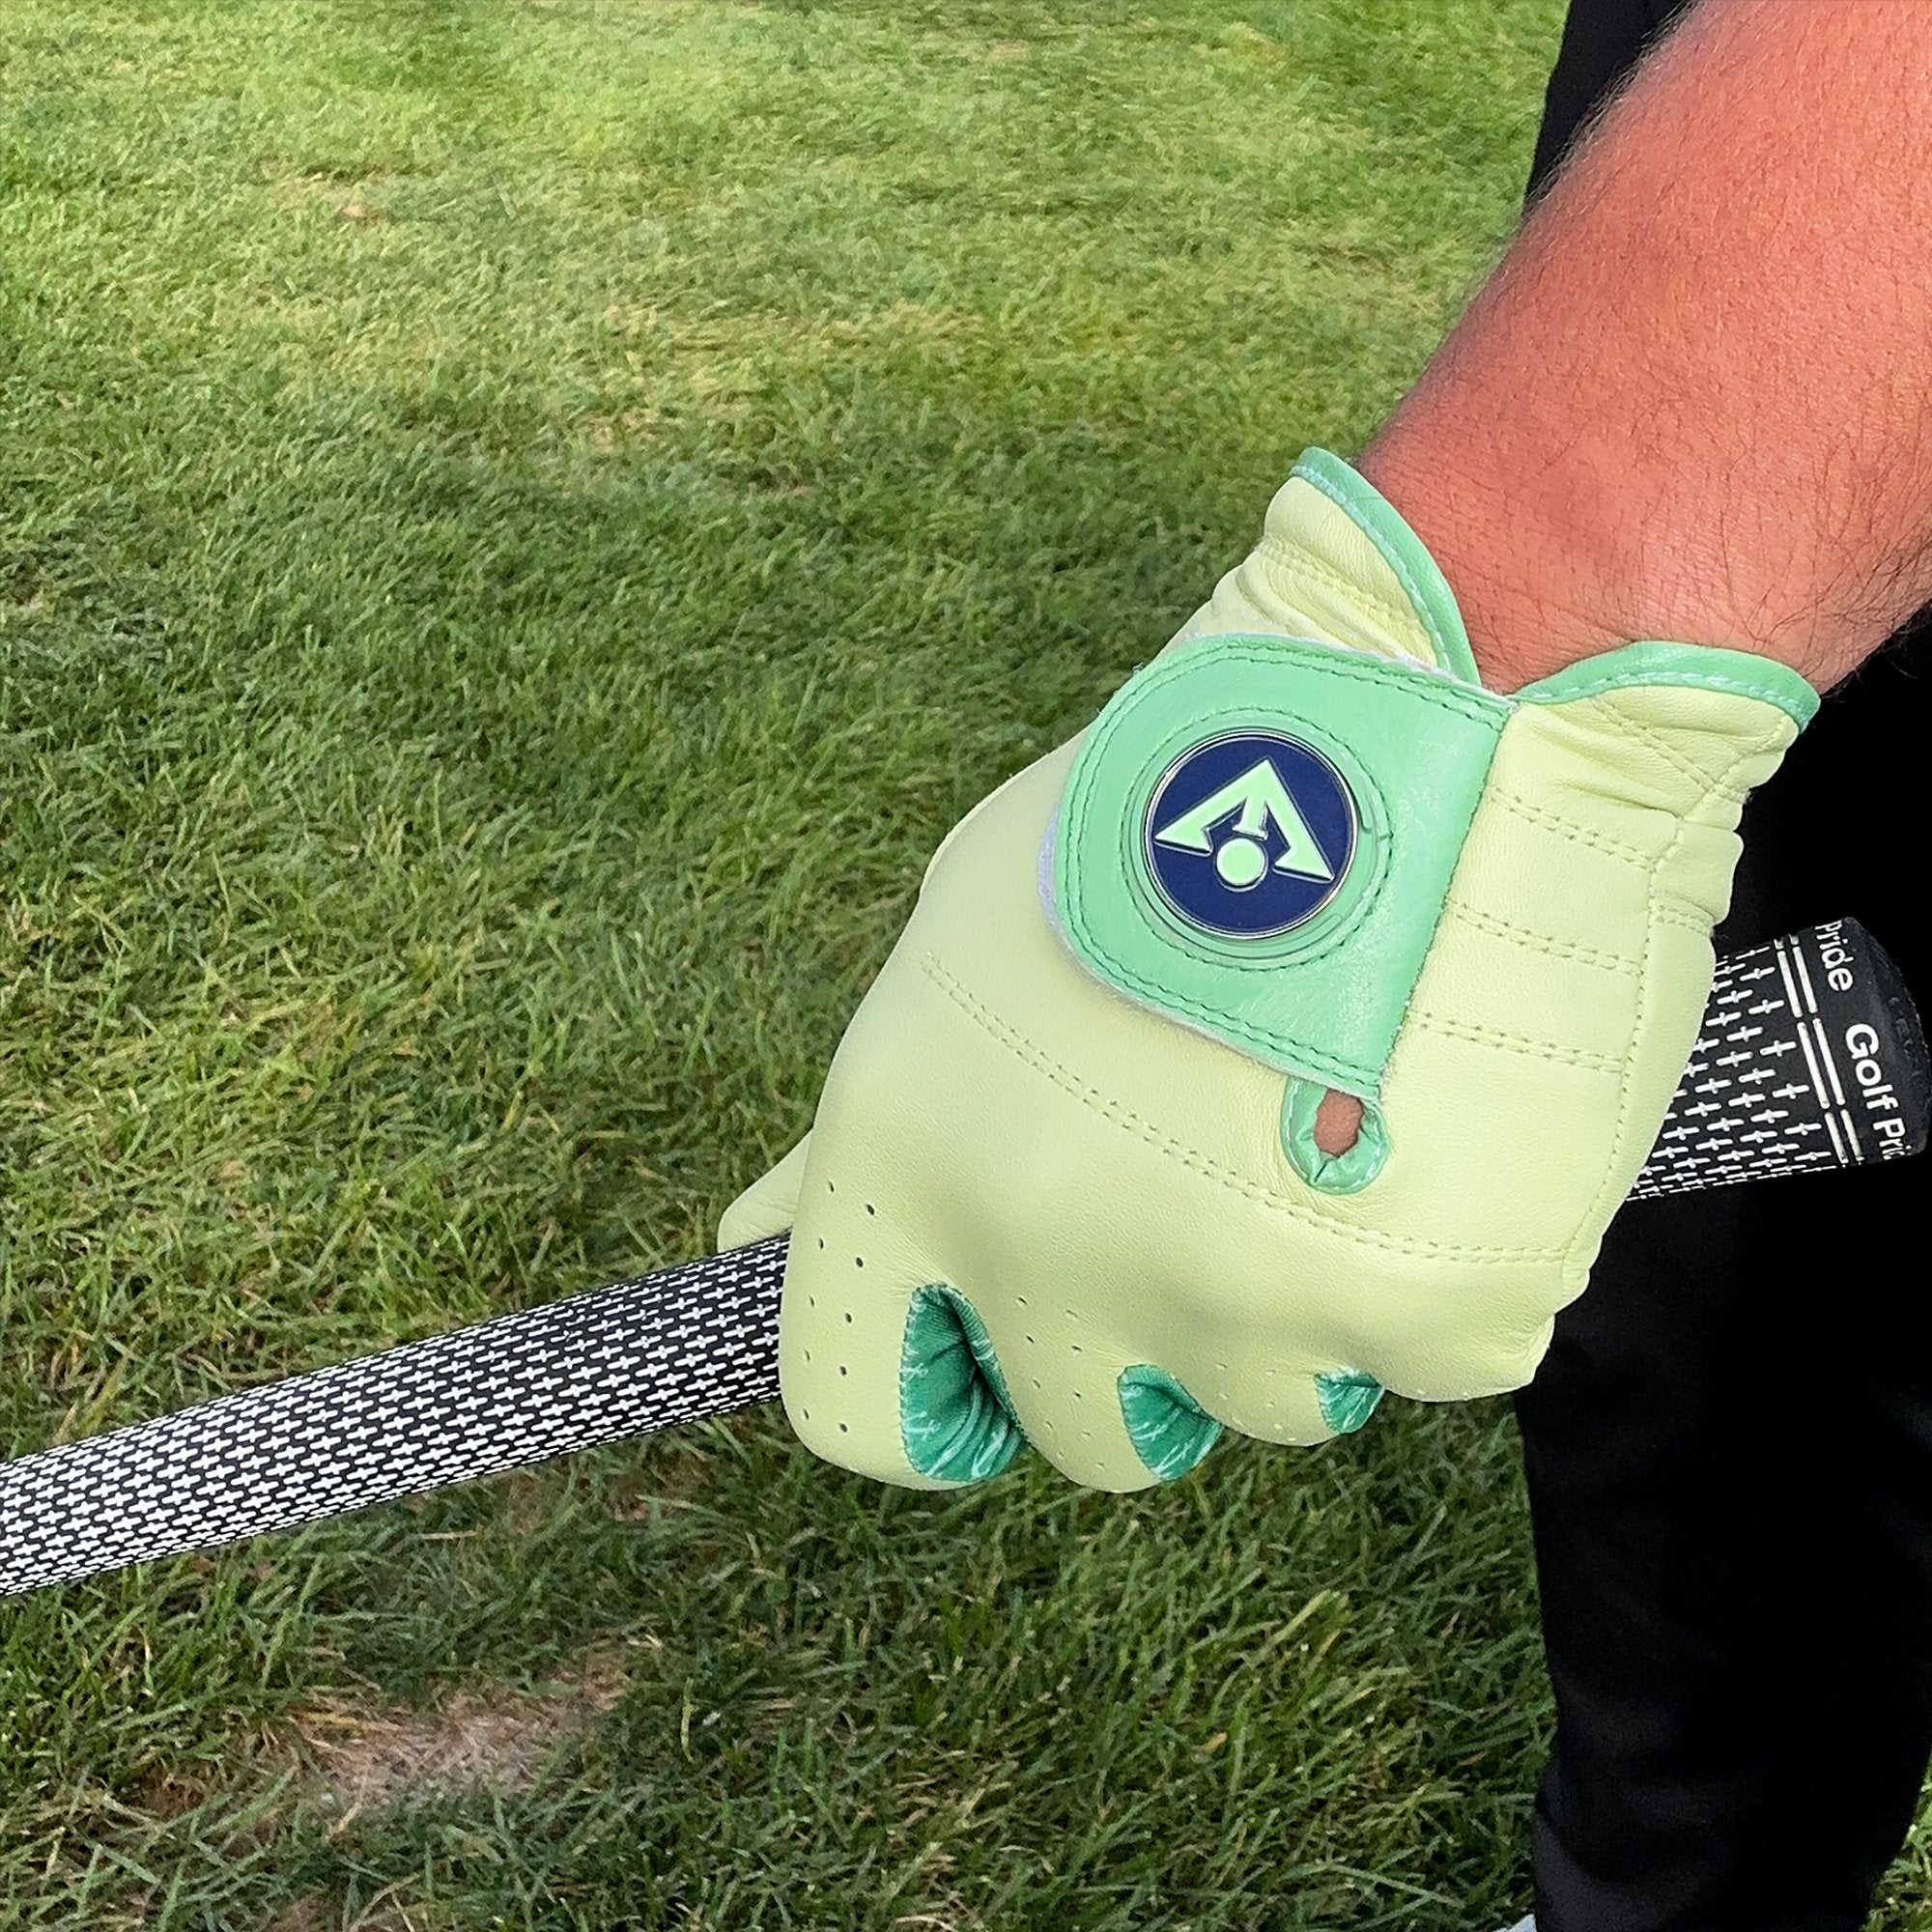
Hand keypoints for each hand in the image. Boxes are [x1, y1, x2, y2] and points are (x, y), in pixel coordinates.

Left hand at [721, 452, 1812, 1489]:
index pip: (857, 1406)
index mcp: (912, 1157)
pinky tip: (1454, 1126)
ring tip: (1344, 1124)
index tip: (994, 1364)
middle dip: (1144, 1351)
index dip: (932, 1398)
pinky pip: (1430, 1355)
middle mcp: (1052, 1249)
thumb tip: (759, 1242)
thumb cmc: (1175, 796)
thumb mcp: (968, 940)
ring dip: (1301, 1305)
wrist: (1432, 704)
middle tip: (1213, 1205)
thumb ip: (873, 1124)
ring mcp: (1244, 1296)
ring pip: (1270, 1402)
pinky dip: (1445, 1273)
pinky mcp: (1431, 1309)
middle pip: (1087, 1435)